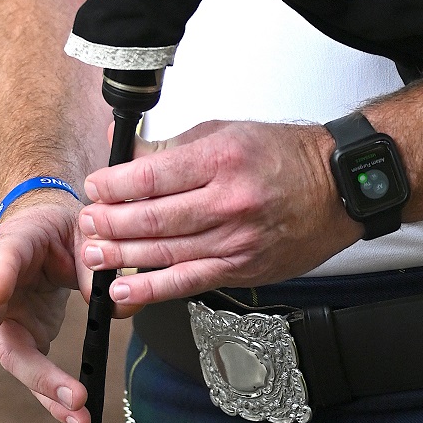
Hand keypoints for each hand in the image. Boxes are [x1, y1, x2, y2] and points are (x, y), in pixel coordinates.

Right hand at [0, 196, 94, 422]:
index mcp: (12, 244)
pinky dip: (55, 397)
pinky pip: (35, 373)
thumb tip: (116, 305)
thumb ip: (94, 263)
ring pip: (13, 356)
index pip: (0, 258)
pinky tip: (78, 418)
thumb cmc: (60, 227)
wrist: (43, 231)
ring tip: (77, 411)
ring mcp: (6, 319)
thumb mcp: (84, 229)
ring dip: (43, 386)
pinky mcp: (25, 341)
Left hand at [77, 119, 356, 307]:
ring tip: (91, 255)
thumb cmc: (284, 157)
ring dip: (122, 256)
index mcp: (222, 159)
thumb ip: (171, 146)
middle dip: (110, 222)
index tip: (95, 186)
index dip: (115, 184)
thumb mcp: (226, 133)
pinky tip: (124, 289)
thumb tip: (123, 149)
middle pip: (154, 217)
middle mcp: (228, 201)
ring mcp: (235, 239)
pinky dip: (152, 288)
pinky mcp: (240, 267)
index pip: (153, 175)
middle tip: (85, 223)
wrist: (336, 188)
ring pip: (166, 252)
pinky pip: (188, 281)